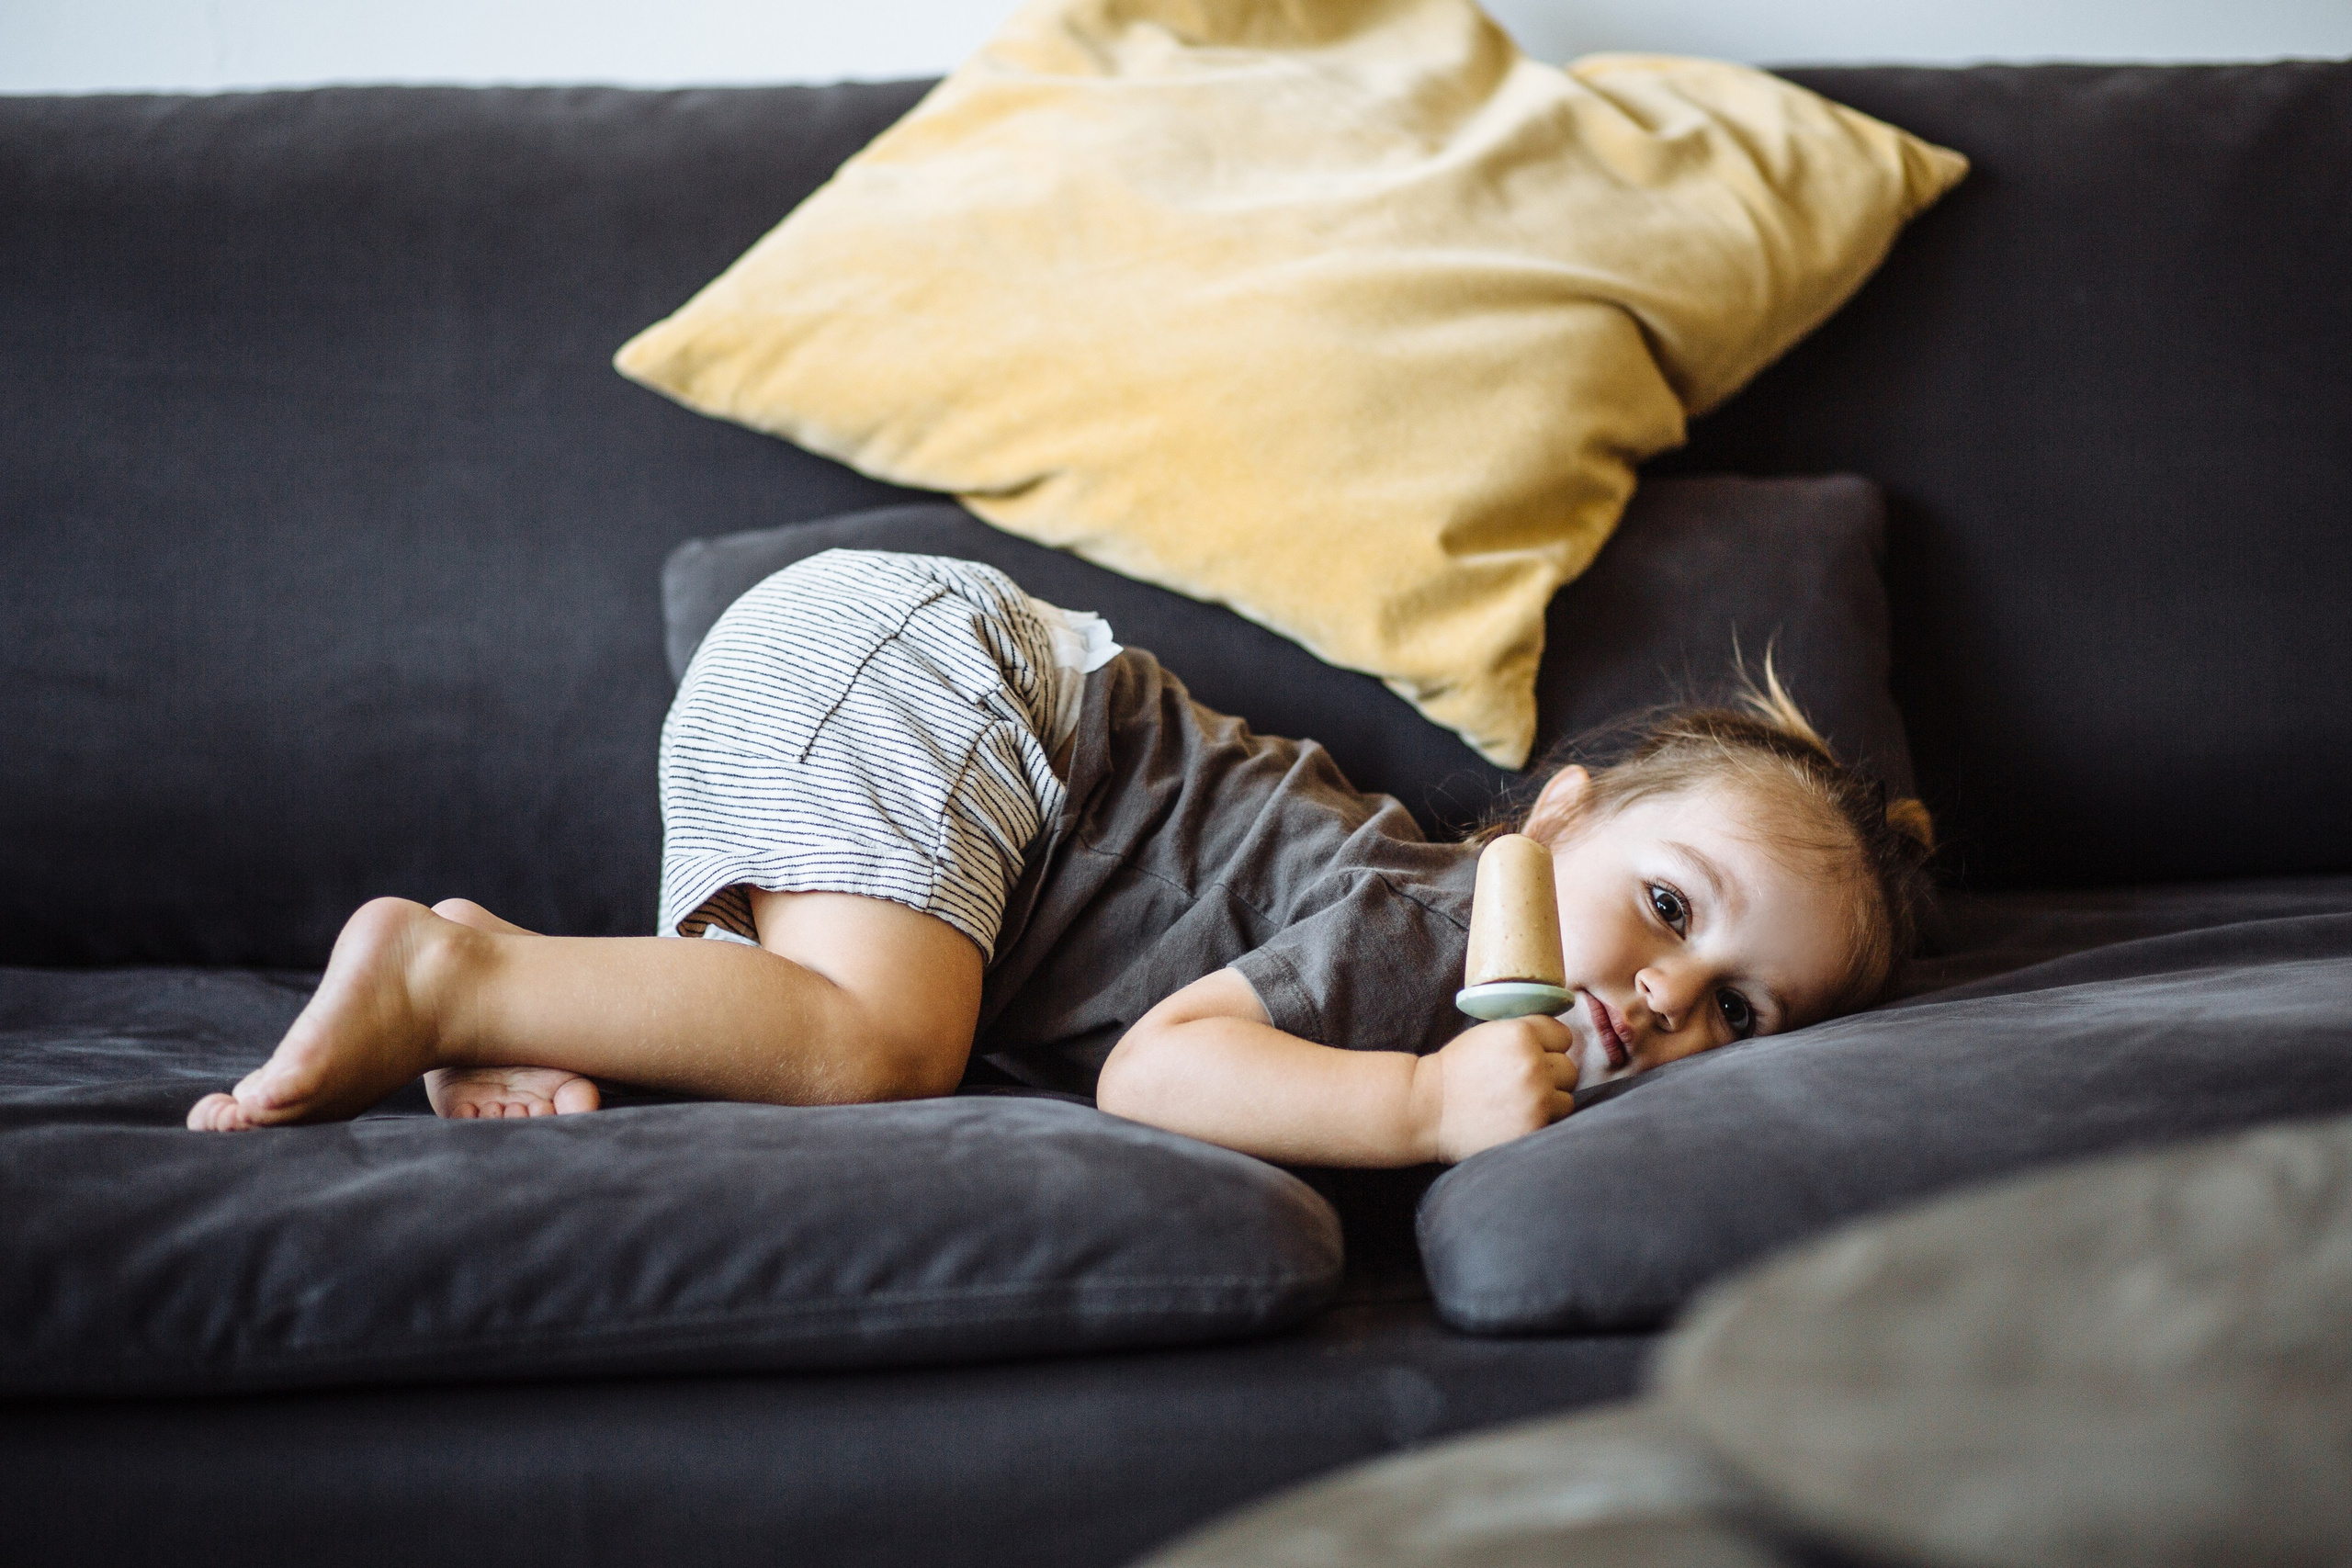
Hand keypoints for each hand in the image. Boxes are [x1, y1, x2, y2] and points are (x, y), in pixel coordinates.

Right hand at [1415, 1015, 1576, 1162]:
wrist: (1427, 1108)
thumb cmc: (1454, 1071)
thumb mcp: (1486, 1035)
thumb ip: (1522, 1033)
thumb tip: (1558, 1039)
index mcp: (1520, 1034)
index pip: (1562, 1035)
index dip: (1548, 1046)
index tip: (1533, 1056)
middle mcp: (1532, 1063)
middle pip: (1568, 1067)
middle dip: (1550, 1075)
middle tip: (1522, 1083)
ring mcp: (1536, 1096)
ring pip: (1567, 1095)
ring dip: (1549, 1099)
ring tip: (1520, 1102)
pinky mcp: (1535, 1125)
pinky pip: (1557, 1120)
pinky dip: (1541, 1120)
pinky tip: (1517, 1117)